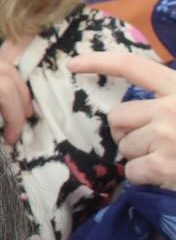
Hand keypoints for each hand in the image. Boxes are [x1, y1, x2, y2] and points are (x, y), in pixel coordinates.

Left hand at [68, 52, 175, 189]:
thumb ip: (171, 97)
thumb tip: (140, 108)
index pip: (132, 66)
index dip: (99, 61)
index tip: (72, 63)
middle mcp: (170, 109)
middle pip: (118, 117)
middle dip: (128, 131)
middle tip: (152, 141)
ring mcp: (166, 137)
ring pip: (125, 146)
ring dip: (140, 155)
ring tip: (170, 157)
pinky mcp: (164, 166)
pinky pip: (133, 171)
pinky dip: (144, 177)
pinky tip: (167, 174)